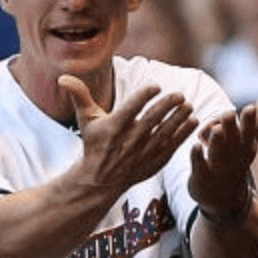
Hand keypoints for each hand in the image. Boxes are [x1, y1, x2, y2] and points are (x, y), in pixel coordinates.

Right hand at [61, 75, 196, 195]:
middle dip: (166, 107)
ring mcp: (143, 153)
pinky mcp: (154, 162)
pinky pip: (172, 146)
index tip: (155, 86)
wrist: (101, 179)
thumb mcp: (86, 120)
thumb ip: (79, 96)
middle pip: (151, 121)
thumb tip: (63, 78)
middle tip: (180, 95)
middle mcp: (129, 141)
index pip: (130, 109)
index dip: (143, 97)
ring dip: (179, 120)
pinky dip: (183, 135)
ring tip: (189, 106)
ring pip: (164, 133)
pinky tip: (194, 121)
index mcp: (113, 128)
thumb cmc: (94, 143)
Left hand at [189, 93, 257, 220]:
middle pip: (233, 140)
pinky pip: (200, 165)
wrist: (225, 199)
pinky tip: (195, 146)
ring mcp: (218, 167)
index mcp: (246, 145)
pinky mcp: (202, 176)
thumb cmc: (237, 159)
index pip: (249, 131)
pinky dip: (198, 157)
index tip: (250, 108)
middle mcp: (234, 156)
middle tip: (228, 113)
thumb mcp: (250, 138)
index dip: (249, 121)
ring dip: (217, 142)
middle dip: (231, 127)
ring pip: (218, 152)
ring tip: (215, 129)